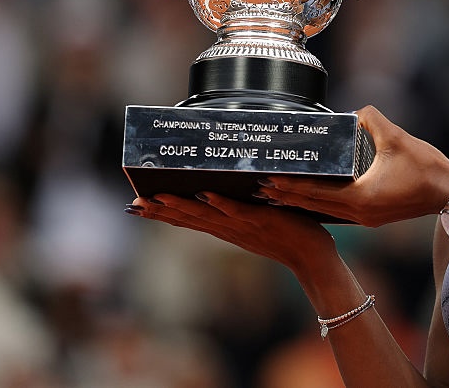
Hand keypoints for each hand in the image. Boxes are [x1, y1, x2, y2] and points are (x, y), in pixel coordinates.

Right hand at [125, 192, 336, 278]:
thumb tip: (221, 189)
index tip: (137, 205)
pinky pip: (239, 212)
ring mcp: (245, 227)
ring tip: (158, 197)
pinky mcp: (263, 221)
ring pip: (208, 217)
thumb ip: (239, 210)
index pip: (189, 221)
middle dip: (161, 211)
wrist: (313, 259)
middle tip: (134, 203)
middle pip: (190, 220)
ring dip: (183, 207)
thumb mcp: (257, 222)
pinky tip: (206, 195)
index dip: (162, 213)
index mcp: (227, 230)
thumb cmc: (289, 236)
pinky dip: (222, 204)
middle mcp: (231, 230)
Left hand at [253, 105, 448, 225]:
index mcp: (360, 198)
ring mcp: (366, 219)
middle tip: (262, 187)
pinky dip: (321, 204)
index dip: (290, 187)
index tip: (268, 180)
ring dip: (302, 202)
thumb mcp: (398, 138)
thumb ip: (373, 120)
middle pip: (314, 206)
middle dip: (288, 197)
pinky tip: (313, 198)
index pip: (315, 194)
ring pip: (325, 212)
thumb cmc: (429, 170)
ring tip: (279, 194)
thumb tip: (358, 111)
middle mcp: (359, 214)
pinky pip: (339, 212)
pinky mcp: (374, 216)